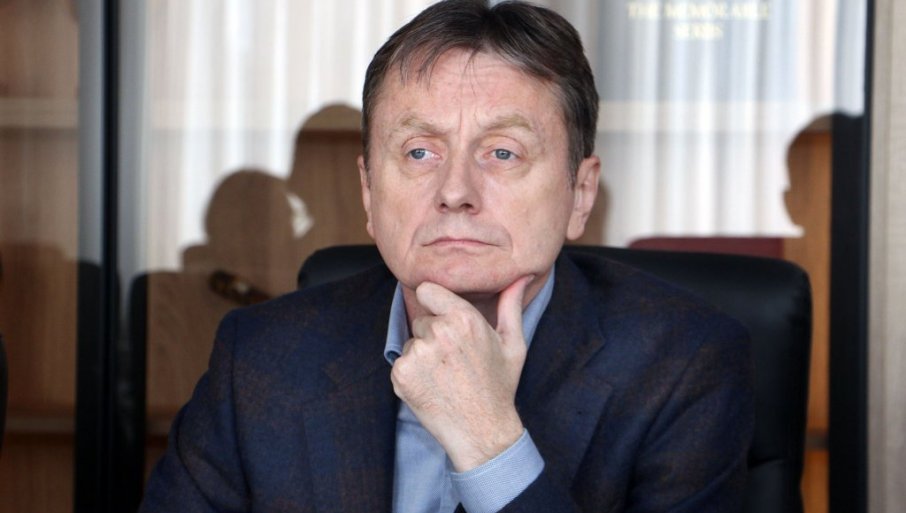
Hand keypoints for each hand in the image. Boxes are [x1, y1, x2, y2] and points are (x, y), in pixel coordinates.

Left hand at [391, 276, 533, 470]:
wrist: (482, 431)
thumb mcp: (513, 344)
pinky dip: (412, 374)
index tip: (441, 315)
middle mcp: (439, 333)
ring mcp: (418, 354)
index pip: (427, 289)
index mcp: (464, 319)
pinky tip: (432, 387)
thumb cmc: (499, 386)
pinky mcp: (401, 374)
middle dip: (434, 334)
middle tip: (454, 359)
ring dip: (423, 355)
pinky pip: (401, 362)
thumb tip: (521, 277)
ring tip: (445, 375)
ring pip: (412, 342)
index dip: (433, 302)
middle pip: (422, 319)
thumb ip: (511, 305)